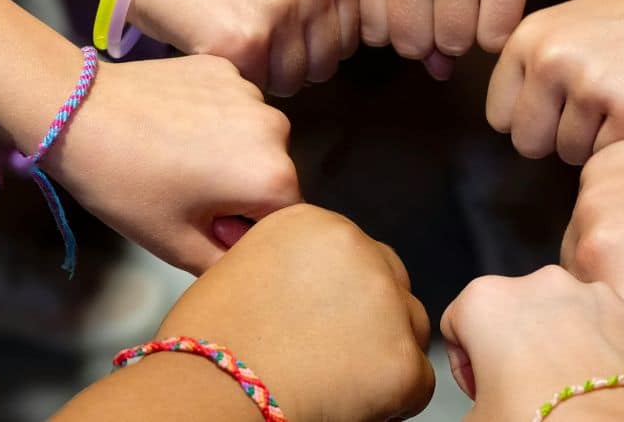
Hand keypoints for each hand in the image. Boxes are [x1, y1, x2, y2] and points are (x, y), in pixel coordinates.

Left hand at [39, 55, 301, 273]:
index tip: (205, 225)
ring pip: (253, 138)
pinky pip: (233, 105)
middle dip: (241, 190)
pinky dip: (212, 117)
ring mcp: (251, 92)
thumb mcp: (177, 245)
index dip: (247, 230)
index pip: (285, 219)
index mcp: (273, 176)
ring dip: (228, 152)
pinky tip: (173, 124)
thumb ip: (230, 262)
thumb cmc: (126, 184)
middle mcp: (277, 129)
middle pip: (273, 175)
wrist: (77, 112)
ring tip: (176, 157)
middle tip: (185, 194)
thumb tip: (250, 259)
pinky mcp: (224, 67)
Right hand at [90, 0, 357, 96]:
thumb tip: (339, 51)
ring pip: (295, 81)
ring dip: (263, 72)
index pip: (351, 35)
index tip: (276, 22)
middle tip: (248, 32)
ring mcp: (282, 11)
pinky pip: (257, 86)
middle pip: (327, 63)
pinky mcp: (244, 41)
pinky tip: (211, 41)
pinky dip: (234, 74)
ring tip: (229, 34)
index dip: (312, 40)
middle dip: (291, 60)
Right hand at [119, 206, 435, 421]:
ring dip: (384, 352)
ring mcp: (384, 301)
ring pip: (410, 327)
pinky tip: (345, 402)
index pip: (357, 253)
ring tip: (333, 378)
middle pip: (390, 282)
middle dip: (371, 317)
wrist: (205, 391)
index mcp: (314, 222)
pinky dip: (392, 400)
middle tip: (329, 354)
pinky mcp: (401, 356)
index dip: (340, 295)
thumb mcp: (245, 269)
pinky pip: (418, 381)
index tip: (317, 320)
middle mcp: (356, 247)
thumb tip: (323, 287)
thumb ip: (296, 265)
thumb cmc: (208, 345)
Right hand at [441, 266, 623, 420]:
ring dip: (563, 344)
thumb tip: (487, 403)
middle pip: (516, 312)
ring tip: (567, 392)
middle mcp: (541, 284)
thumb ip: (473, 397)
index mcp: (486, 300)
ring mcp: (596, 296)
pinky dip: (606, 353)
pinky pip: (613, 331)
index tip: (482, 390)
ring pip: (568, 315)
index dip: (467, 363)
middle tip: (524, 393)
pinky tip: (600, 389)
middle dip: (518, 347)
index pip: (458, 324)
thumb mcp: (476, 418)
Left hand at [488, 0, 623, 163]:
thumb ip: (537, 68)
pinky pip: (606, 156)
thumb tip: (510, 124)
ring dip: (597, 141)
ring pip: (568, 154)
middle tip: (598, 110)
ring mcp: (588, 83)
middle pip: (528, 142)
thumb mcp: (573, 27)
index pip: (500, 115)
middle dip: (560, 138)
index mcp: (528, 38)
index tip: (562, 107)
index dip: (533, 119)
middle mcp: (550, 58)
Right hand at [560, 109, 623, 363]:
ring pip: (577, 240)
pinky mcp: (598, 164)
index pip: (593, 330)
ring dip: (601, 246)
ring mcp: (591, 199)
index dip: (623, 324)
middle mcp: (593, 247)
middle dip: (605, 286)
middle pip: (577, 284)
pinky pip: (587, 201)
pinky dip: (609, 208)